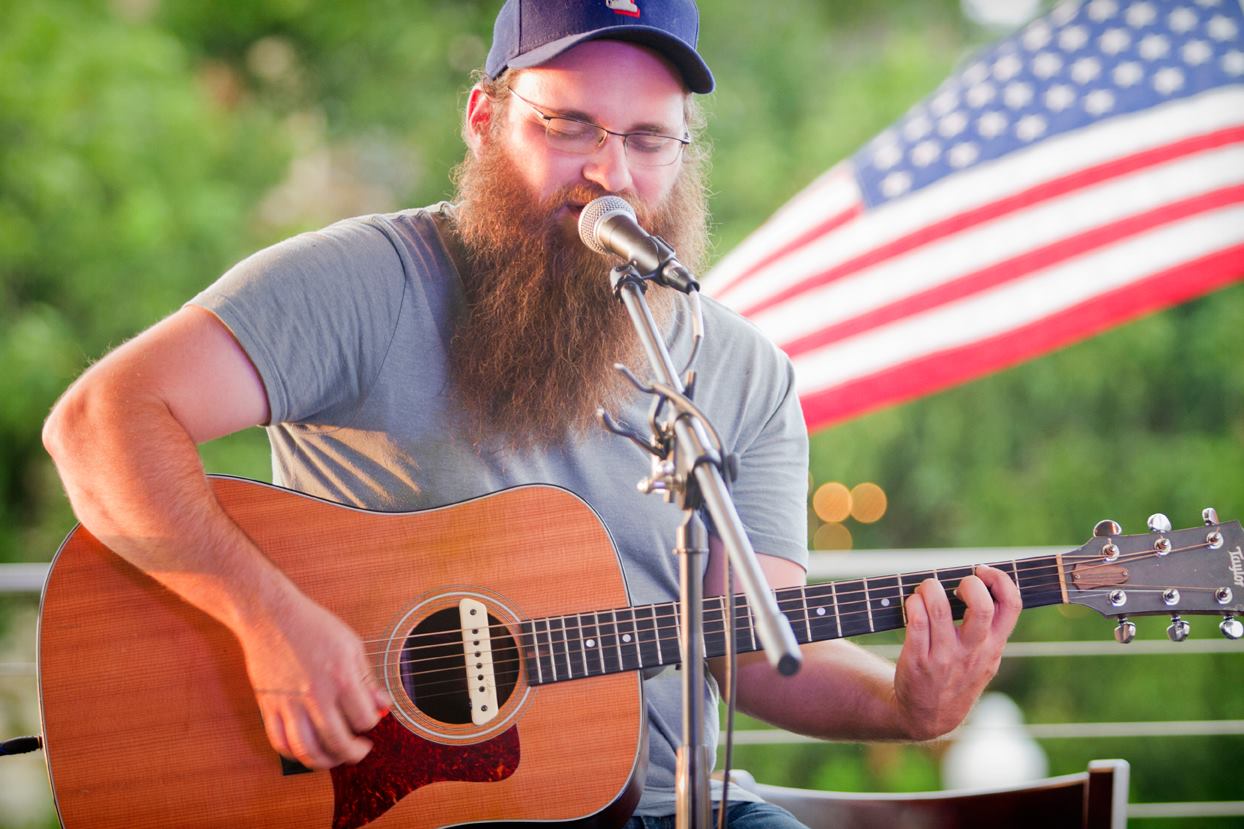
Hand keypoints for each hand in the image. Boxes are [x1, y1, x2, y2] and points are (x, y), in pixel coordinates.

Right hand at [235, 592, 389, 768]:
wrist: (271, 615)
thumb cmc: (313, 626)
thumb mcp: (351, 645)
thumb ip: (367, 679)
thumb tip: (381, 706)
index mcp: (341, 677)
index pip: (364, 719)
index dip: (371, 723)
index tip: (370, 719)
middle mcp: (316, 694)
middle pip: (338, 742)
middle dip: (354, 753)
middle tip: (360, 750)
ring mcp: (290, 703)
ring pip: (307, 750)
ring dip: (325, 762)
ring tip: (334, 757)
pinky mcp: (269, 706)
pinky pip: (280, 742)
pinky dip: (294, 754)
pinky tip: (306, 749)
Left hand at [893, 565, 1020, 739]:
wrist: (928, 716)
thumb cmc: (957, 676)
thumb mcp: (985, 660)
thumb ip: (989, 630)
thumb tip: (984, 584)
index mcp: (993, 646)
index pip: (1012, 606)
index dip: (1000, 580)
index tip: (983, 571)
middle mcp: (972, 651)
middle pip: (981, 606)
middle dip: (969, 584)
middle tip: (956, 585)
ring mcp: (944, 656)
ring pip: (939, 608)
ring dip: (930, 588)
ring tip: (927, 590)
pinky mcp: (917, 659)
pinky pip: (916, 621)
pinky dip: (913, 603)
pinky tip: (912, 604)